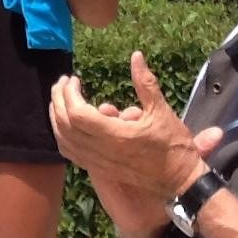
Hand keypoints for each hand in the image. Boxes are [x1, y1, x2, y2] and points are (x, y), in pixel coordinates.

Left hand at [50, 52, 207, 197]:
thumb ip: (146, 83)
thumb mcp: (162, 111)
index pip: (78, 113)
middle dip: (58, 99)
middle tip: (62, 83)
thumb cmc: (174, 146)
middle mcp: (102, 151)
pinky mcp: (98, 169)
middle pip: (65, 124)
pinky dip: (61, 135)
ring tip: (58, 98)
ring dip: (55, 117)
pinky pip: (70, 152)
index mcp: (116, 135)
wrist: (181, 182)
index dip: (69, 94)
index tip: (73, 79)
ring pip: (63, 140)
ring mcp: (98, 162)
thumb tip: (136, 55)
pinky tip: (63, 123)